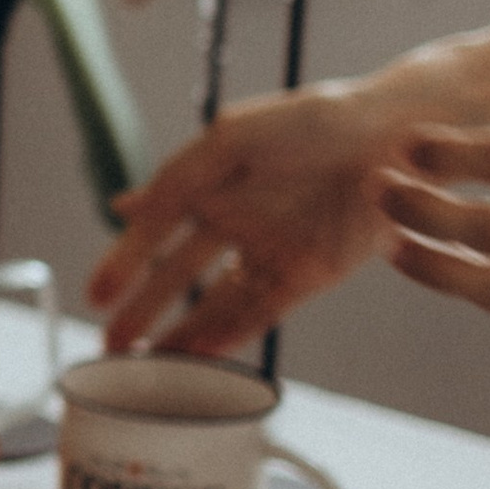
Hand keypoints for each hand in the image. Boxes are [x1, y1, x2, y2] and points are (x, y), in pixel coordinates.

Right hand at [87, 83, 395, 353]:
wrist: (394, 136)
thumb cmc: (312, 121)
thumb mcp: (233, 139)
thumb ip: (177, 177)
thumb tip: (121, 206)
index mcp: (210, 185)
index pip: (155, 233)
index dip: (123, 263)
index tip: (95, 297)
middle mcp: (235, 222)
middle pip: (178, 278)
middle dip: (143, 313)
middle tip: (110, 349)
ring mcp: (270, 251)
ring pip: (214, 303)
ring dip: (182, 334)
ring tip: (149, 366)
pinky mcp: (308, 275)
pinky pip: (260, 312)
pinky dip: (230, 334)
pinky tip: (203, 353)